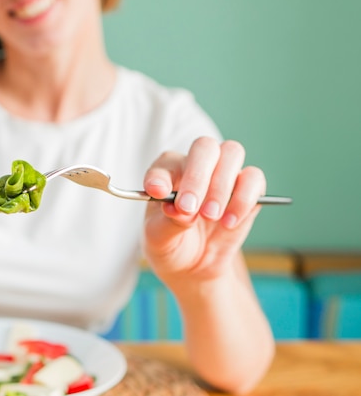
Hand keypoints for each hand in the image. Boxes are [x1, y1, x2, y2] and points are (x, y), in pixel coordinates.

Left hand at [142, 137, 265, 281]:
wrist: (194, 265)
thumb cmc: (171, 242)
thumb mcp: (160, 238)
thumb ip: (168, 222)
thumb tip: (180, 209)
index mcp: (167, 172)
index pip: (165, 164)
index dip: (160, 176)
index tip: (158, 193)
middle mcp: (196, 165)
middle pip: (204, 147)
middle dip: (197, 177)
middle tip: (190, 208)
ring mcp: (224, 174)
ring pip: (232, 153)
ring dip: (221, 185)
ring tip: (210, 216)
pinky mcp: (248, 189)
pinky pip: (254, 179)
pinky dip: (243, 199)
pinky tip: (229, 222)